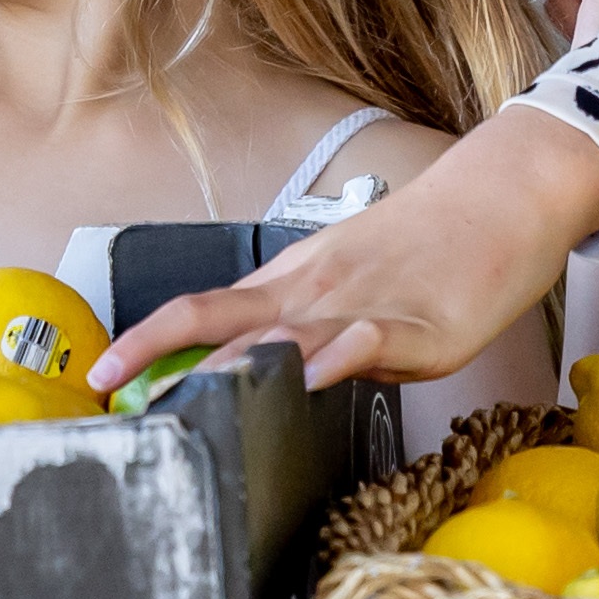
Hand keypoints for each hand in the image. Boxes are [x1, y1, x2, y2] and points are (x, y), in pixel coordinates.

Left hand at [93, 107, 598, 396]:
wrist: (497, 198)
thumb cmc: (424, 245)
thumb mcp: (345, 280)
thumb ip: (302, 326)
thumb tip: (269, 369)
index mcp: (290, 285)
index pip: (201, 311)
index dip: (146, 341)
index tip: (101, 371)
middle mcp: (312, 293)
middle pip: (223, 322)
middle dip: (163, 360)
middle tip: (117, 393)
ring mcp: (361, 306)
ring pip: (285, 337)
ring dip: (234, 370)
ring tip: (188, 399)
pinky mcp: (418, 325)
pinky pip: (369, 341)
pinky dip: (338, 360)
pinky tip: (316, 377)